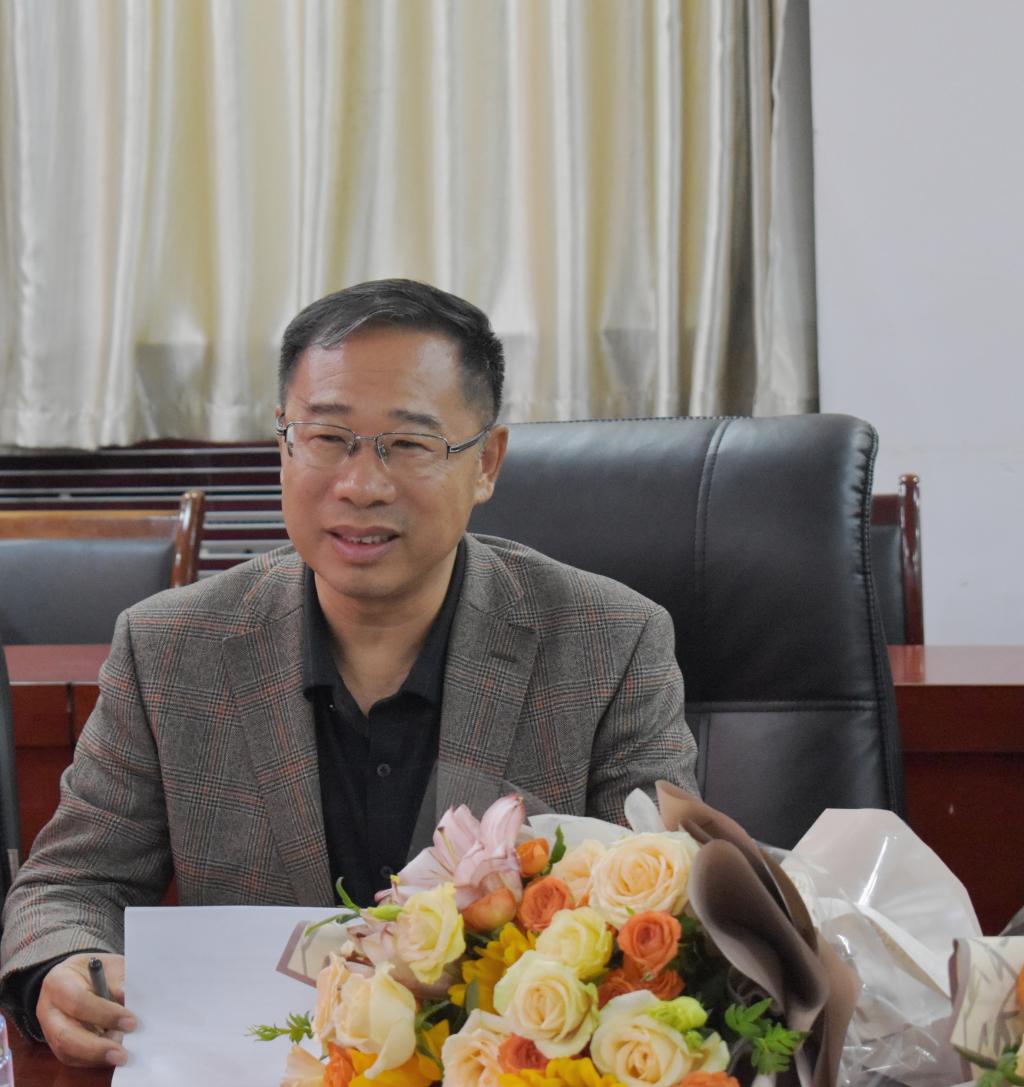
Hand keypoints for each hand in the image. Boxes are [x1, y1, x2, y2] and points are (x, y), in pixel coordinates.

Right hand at [37, 952, 136, 1066]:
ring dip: (95, 1056)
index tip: (131, 1022)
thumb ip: (117, 978)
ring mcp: (48, 1029)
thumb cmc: (95, 969)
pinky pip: (71, 1058)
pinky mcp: (55, 1044)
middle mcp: (48, 1009)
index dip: (105, 1014)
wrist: (76, 977)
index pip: (79, 1002)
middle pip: (65, 1035)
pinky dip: (92, 1060)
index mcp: (58, 982)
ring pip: (67, 1051)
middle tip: (122, 1053)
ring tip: (119, 1053)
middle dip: (95, 1047)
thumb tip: (126, 995)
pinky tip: (109, 1054)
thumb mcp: (108, 965)